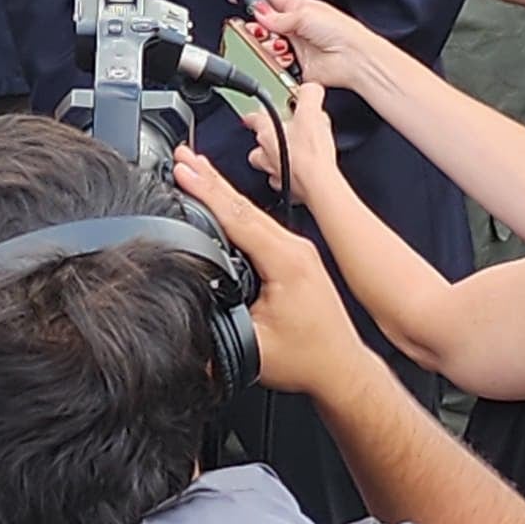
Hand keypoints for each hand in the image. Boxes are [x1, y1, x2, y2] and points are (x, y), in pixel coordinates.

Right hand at [173, 152, 371, 400]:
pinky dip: (235, 207)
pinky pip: (260, 223)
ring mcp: (297, 250)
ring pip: (252, 211)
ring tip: (194, 168)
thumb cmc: (310, 359)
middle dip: (210, 178)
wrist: (342, 368)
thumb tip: (183, 322)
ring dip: (221, 189)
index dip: (207, 193)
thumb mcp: (255, 349)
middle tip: (182, 155)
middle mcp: (295, 248)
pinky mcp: (294, 257)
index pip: (239, 218)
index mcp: (287, 261)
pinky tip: (220, 201)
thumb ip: (218, 334)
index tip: (183, 171)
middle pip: (244, 205)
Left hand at [247, 79, 348, 201]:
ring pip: (269, 166)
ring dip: (277, 160)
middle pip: (258, 147)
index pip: (254, 119)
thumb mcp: (312, 111)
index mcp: (268, 133)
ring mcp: (276, 174)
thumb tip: (311, 88)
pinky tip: (302, 174)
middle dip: (265, 141)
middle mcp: (267, 155)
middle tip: (278, 135)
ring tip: (291, 154)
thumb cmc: (310, 152)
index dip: (253, 115)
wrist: (318, 184)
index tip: (251, 115)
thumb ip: (309, 94)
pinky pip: (285, 183)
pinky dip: (291, 178)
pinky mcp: (290, 190)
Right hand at [251, 0, 387, 91]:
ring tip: (276, 44)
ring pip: (266, 43)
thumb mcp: (305, 13)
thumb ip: (277, 14)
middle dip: (257, 25)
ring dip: (267, 44)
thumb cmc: (341, 31)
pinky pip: (275, 62)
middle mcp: (294, 25)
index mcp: (298, 7)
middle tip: (258, 27)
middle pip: (264, 22)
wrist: (353, 58)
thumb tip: (258, 12)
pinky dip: (275, 60)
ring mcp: (294, 45)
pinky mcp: (294, 64)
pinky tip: (284, 56)